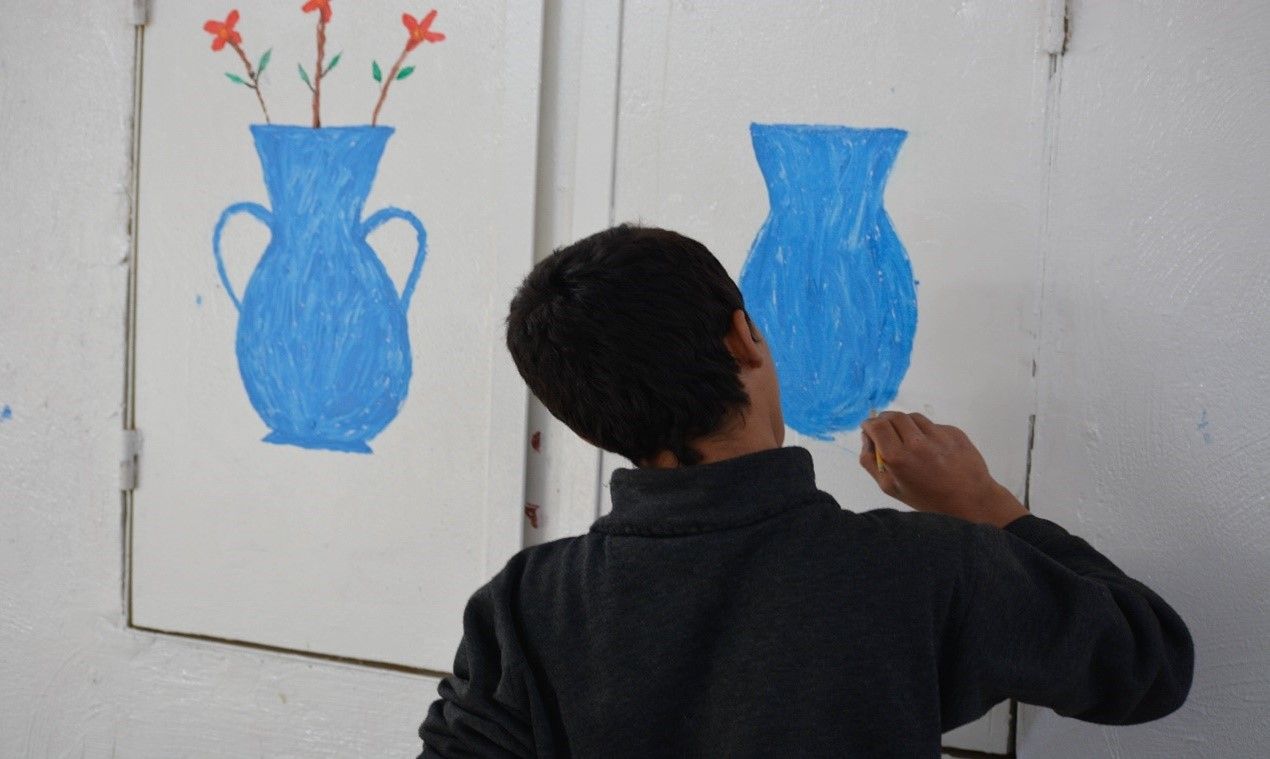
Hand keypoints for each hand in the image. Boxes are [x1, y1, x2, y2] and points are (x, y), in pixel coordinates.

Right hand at [859, 412, 1027, 527]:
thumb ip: (871, 462)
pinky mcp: (954, 431)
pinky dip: (926, 433)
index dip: (868, 425)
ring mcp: (938, 435)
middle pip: (893, 416)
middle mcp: (917, 442)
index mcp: (898, 457)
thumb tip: (867, 439)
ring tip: (910, 441)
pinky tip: (932, 449)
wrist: (970, 500)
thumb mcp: (891, 488)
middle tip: (886, 432)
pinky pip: (933, 425)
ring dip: (905, 424)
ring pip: (913, 417)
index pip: (876, 425)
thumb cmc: (927, 499)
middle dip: (884, 421)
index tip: (869, 430)